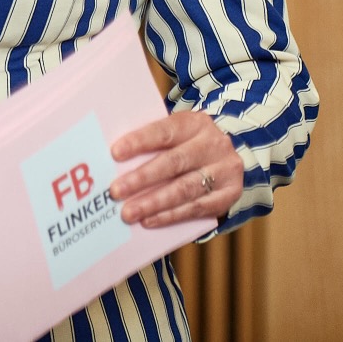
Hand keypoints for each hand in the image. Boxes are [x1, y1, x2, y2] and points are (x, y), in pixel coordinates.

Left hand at [108, 110, 242, 227]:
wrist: (226, 160)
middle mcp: (214, 144)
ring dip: (153, 203)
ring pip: (184, 189)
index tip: (115, 153)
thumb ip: (153, 144)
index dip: (139, 142)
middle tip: (116, 191)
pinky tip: (149, 220)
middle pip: (174, 162)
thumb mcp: (177, 136)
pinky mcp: (229, 194)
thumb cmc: (188, 147)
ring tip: (129, 212)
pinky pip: (196, 208)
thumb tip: (114, 161)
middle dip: (142, 178)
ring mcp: (225, 170)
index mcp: (196, 123)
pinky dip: (170, 216)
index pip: (164, 131)